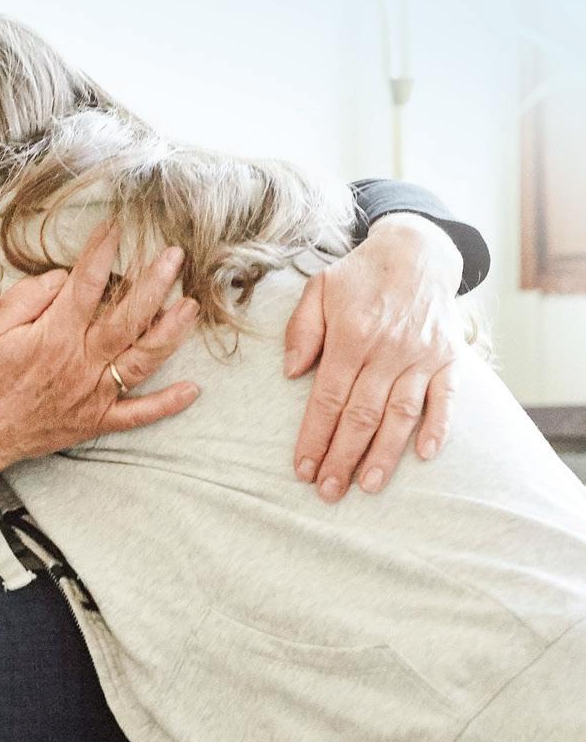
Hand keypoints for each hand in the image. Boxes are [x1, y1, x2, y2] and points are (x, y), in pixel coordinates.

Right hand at [0, 226, 201, 495]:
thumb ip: (27, 299)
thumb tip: (61, 279)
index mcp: (53, 336)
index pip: (86, 284)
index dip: (102, 251)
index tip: (115, 227)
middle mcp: (81, 363)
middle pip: (128, 317)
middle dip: (155, 283)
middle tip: (175, 256)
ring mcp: (92, 394)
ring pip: (143, 360)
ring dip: (172, 332)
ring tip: (191, 306)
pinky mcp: (95, 420)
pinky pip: (138, 414)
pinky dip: (167, 403)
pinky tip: (193, 389)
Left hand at [282, 212, 462, 500]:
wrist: (417, 250)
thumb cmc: (359, 276)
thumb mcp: (318, 289)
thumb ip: (302, 330)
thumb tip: (290, 373)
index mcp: (351, 336)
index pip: (328, 398)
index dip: (314, 436)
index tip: (302, 468)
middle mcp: (388, 350)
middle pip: (362, 415)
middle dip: (343, 457)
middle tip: (328, 491)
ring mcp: (423, 355)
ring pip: (401, 413)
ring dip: (385, 453)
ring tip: (368, 486)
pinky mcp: (450, 357)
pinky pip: (447, 397)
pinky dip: (439, 427)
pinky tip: (425, 455)